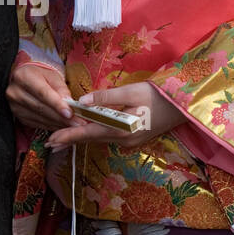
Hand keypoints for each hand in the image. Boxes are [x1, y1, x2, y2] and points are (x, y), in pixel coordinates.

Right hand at [6, 59, 73, 130]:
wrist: (26, 79)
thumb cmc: (41, 75)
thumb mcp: (53, 76)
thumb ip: (61, 89)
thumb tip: (69, 103)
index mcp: (23, 77)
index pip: (42, 93)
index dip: (56, 105)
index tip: (69, 114)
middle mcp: (15, 92)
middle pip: (41, 108)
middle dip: (61, 117)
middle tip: (78, 123)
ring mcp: (15, 106)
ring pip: (39, 118)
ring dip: (58, 124)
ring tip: (73, 126)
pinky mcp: (18, 116)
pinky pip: (37, 124)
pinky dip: (51, 126)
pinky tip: (62, 126)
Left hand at [45, 81, 184, 150]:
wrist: (184, 106)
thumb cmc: (159, 95)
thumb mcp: (131, 91)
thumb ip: (105, 97)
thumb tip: (82, 102)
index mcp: (120, 129)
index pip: (87, 133)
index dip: (67, 136)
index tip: (50, 141)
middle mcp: (123, 140)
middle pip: (90, 139)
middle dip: (69, 140)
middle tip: (49, 143)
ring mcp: (129, 141)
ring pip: (98, 138)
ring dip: (80, 138)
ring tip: (62, 139)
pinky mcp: (134, 138)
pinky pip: (108, 137)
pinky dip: (93, 135)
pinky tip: (86, 132)